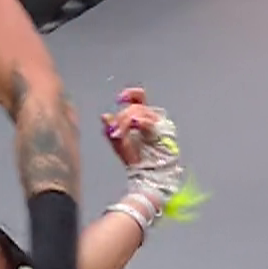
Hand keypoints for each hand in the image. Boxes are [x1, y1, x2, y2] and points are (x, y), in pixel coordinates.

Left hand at [100, 88, 184, 208]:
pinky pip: (147, 122)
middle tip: (113, 130)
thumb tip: (104, 115)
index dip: (131, 94)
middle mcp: (154, 118)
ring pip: (140, 112)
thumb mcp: (119, 143)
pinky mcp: (163, 132)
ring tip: (118, 134)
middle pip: (136, 107)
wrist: (148, 174)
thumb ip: (112, 128)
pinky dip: (136, 124)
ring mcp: (160, 124)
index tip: (119, 98)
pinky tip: (130, 127)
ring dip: (125, 122)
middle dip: (121, 117)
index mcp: (144, 117)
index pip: (140, 98)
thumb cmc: (136, 159)